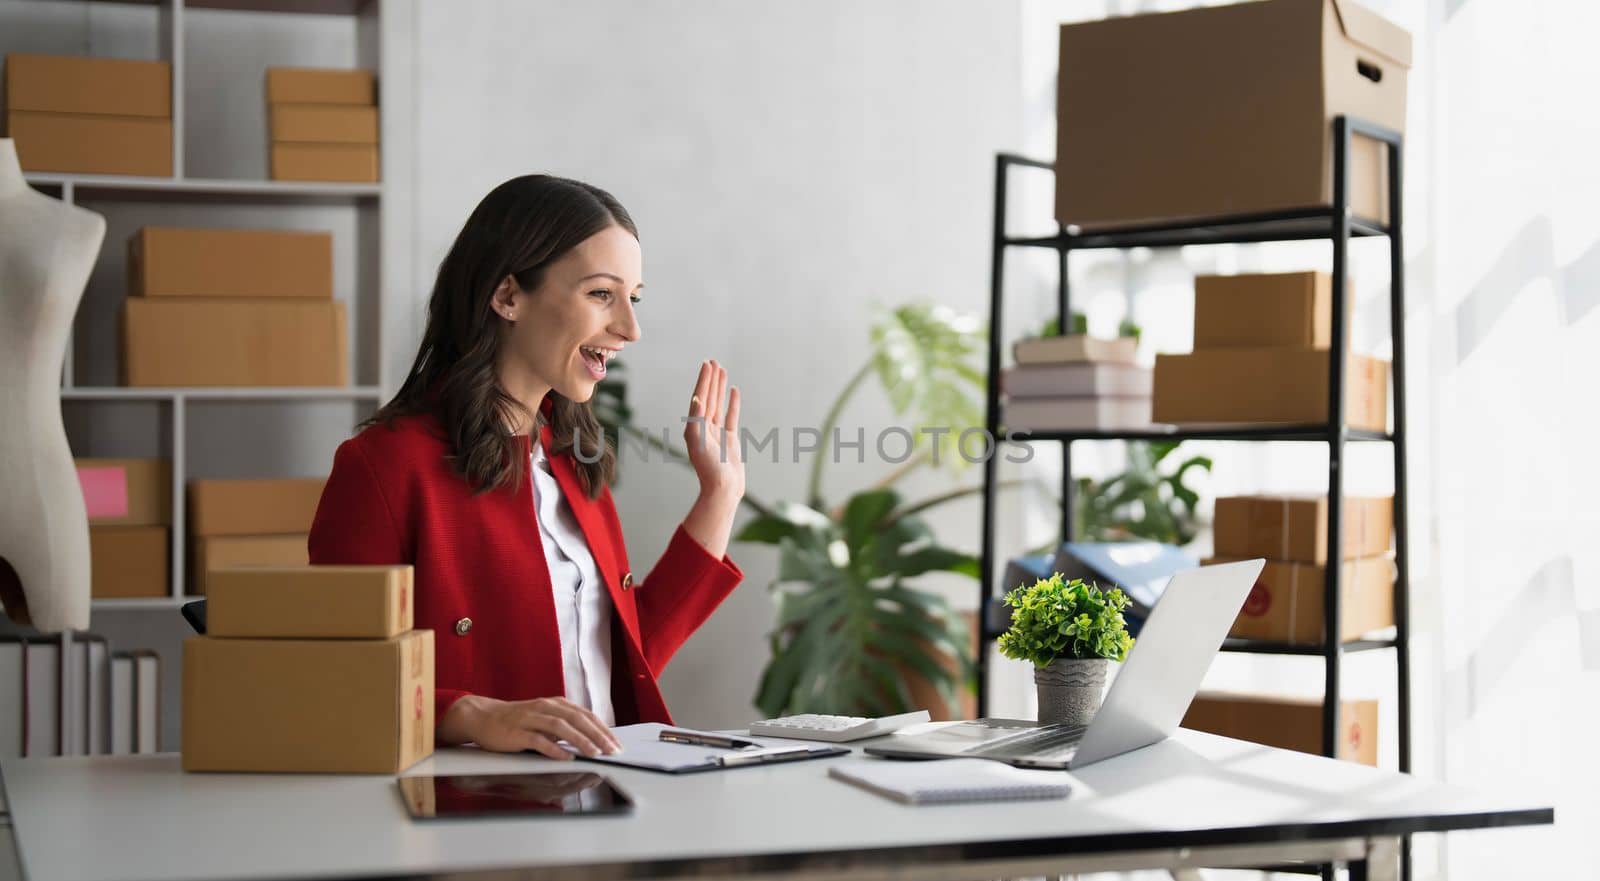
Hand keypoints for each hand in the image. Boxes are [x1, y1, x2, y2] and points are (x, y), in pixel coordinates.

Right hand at [438, 695, 622, 758]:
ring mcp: (530, 719)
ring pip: (560, 727)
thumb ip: (565, 727)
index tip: (616, 744)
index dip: (602, 729)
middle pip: (577, 719)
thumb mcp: (544, 719)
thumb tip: (590, 741)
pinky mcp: (516, 732)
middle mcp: (545, 708)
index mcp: (555, 704)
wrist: (483, 717)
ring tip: (594, 753)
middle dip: (597, 735)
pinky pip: (537, 740)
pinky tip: (565, 757)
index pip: (585, 715)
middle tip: (611, 751)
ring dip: (580, 740)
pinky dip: (553, 748)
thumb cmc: (517, 721)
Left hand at [684, 360, 744, 502]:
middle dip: (710, 380)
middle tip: (713, 361)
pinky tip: (734, 391)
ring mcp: (717, 432)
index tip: (707, 364)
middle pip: (707, 397)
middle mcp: (703, 427)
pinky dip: (732, 403)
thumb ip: (696, 420)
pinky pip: (731, 415)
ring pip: (718, 404)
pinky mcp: (729, 438)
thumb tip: (696, 399)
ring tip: (722, 370)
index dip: (703, 381)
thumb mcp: (698, 443)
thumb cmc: (708, 469)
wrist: (723, 488)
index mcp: (694, 427)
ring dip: (720, 387)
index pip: (699, 398)